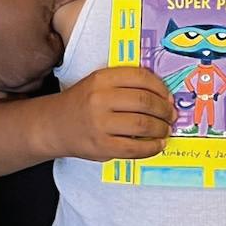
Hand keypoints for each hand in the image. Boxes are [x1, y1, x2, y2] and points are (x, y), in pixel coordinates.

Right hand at [0, 0, 102, 94]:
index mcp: (45, 57)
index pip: (57, 53)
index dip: (49, 38)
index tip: (38, 25)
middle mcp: (25, 75)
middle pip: (40, 70)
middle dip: (36, 57)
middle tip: (24, 34)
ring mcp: (3, 80)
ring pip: (22, 82)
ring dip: (21, 70)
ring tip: (12, 47)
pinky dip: (2, 83)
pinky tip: (1, 68)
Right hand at [54, 65, 175, 161]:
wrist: (54, 125)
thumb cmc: (82, 103)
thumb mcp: (98, 83)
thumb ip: (125, 85)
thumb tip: (163, 97)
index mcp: (101, 79)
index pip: (140, 77)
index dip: (161, 87)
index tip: (168, 96)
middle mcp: (100, 99)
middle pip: (145, 101)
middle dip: (164, 110)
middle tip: (171, 115)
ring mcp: (100, 125)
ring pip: (143, 124)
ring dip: (161, 128)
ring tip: (165, 130)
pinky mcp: (102, 147)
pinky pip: (135, 148)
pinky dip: (151, 147)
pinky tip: (157, 145)